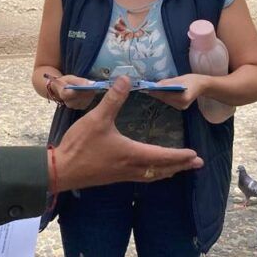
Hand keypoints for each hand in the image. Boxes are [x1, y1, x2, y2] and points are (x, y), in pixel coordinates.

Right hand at [53, 76, 202, 191]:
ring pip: (151, 175)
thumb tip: (126, 79)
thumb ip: (113, 98)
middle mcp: (131, 167)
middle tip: (196, 164)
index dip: (179, 155)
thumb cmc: (80, 145)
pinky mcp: (113, 177)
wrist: (60, 170)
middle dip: (180, 166)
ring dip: (167, 171)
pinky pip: (141, 177)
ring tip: (178, 169)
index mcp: (132, 154)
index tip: (194, 155)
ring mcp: (122, 175)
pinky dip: (152, 174)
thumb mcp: (97, 119)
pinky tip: (148, 170)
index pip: (162, 156)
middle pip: (161, 169)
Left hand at [147, 74, 207, 110]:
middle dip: (157, 93)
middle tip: (148, 88)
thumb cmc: (192, 80)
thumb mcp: (179, 78)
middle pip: (165, 99)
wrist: (203, 86)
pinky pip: (169, 101)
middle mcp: (182, 104)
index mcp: (183, 97)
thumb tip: (156, 85)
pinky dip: (165, 96)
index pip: (166, 95)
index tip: (148, 89)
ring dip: (160, 95)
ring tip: (152, 89)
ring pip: (166, 101)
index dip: (156, 92)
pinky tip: (161, 92)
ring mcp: (181, 107)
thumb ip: (167, 83)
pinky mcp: (180, 107)